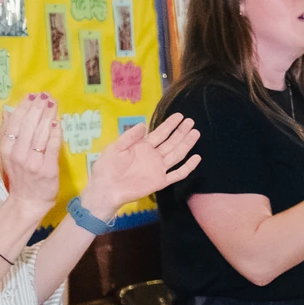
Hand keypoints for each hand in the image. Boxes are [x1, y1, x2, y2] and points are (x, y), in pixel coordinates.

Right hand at [0, 94, 62, 206]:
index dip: (24, 107)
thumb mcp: (7, 154)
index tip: (32, 95)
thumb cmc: (20, 176)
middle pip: (28, 125)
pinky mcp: (47, 169)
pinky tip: (57, 123)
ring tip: (53, 104)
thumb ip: (7, 134)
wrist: (28, 201)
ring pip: (39, 133)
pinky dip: (54, 134)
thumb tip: (7, 112)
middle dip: (37, 108)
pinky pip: (51, 147)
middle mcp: (17, 153)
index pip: (14, 123)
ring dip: (47, 116)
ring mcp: (32, 161)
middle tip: (46, 96)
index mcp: (6, 148)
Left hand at [83, 112, 200, 214]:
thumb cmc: (107, 167)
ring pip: (177, 154)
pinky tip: (196, 158)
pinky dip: (188, 167)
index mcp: (143, 146)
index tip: (180, 116)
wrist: (107, 188)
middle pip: (171, 142)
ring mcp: (159, 168)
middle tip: (191, 122)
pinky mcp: (161, 181)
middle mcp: (154, 156)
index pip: (160, 133)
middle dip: (181, 132)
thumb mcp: (115, 147)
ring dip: (186, 144)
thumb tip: (143, 124)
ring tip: (195, 133)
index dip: (170, 124)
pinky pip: (178, 174)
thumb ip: (130, 136)